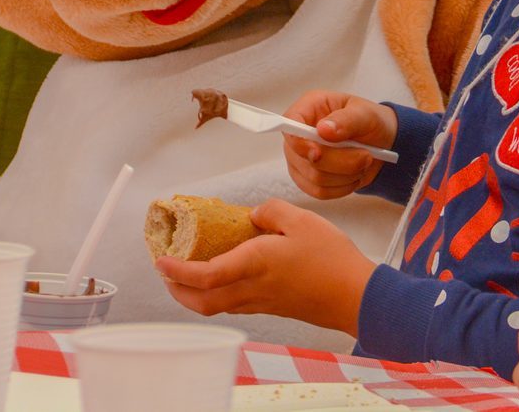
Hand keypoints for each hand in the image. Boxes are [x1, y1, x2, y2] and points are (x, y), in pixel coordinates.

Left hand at [155, 198, 374, 334]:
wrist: (357, 297)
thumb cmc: (332, 259)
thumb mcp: (301, 220)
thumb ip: (270, 211)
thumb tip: (252, 215)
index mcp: (255, 265)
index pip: (205, 276)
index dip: (178, 271)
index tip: (161, 261)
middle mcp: (253, 289)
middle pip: (203, 303)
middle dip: (178, 291)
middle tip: (166, 273)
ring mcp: (262, 302)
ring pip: (217, 307)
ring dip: (195, 295)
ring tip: (187, 275)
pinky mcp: (273, 307)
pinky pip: (235, 304)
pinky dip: (217, 295)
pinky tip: (223, 277)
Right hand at [280, 90, 396, 199]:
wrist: (379, 143)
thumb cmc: (370, 121)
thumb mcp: (366, 114)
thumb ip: (346, 120)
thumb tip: (323, 129)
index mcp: (309, 108)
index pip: (289, 123)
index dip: (299, 142)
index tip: (317, 153)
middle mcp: (299, 134)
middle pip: (303, 157)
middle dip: (339, 162)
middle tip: (366, 156)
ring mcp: (300, 158)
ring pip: (314, 178)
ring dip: (345, 175)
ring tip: (363, 162)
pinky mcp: (308, 179)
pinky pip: (320, 192)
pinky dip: (342, 187)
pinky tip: (354, 175)